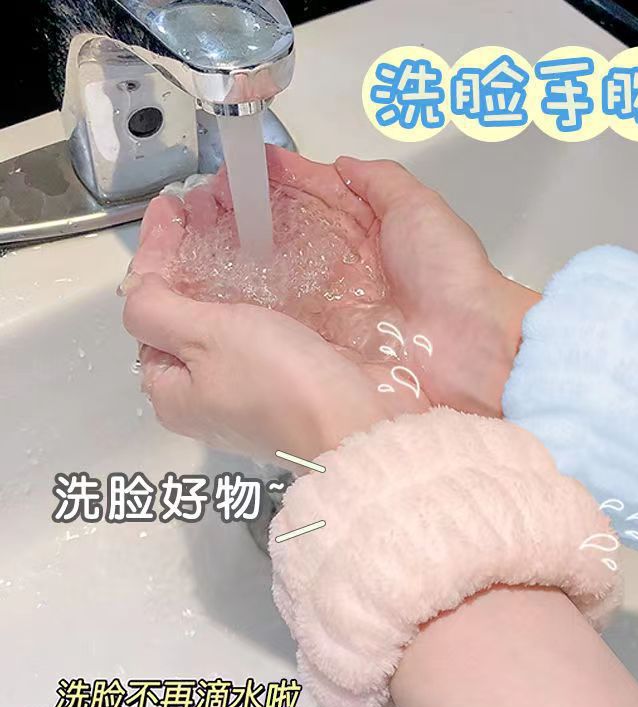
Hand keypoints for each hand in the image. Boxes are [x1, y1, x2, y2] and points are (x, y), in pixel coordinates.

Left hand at [122, 181, 428, 461]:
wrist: (358, 425)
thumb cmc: (282, 385)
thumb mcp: (206, 337)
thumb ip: (156, 309)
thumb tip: (137, 290)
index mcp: (171, 389)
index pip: (147, 307)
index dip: (154, 253)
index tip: (167, 208)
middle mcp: (202, 395)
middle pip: (182, 315)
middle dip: (188, 260)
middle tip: (199, 212)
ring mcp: (244, 391)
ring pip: (221, 321)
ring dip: (221, 274)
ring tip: (231, 230)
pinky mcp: (283, 382)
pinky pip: (255, 330)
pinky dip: (254, 296)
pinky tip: (266, 271)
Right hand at [207, 148, 537, 415]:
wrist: (469, 350)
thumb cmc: (453, 279)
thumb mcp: (420, 209)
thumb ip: (382, 181)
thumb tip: (347, 163)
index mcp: (375, 234)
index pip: (320, 198)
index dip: (285, 181)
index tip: (252, 166)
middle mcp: (350, 269)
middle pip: (293, 232)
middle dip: (255, 210)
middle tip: (216, 194)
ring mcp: (335, 303)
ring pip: (281, 267)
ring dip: (246, 245)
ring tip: (208, 223)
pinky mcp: (325, 336)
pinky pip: (283, 308)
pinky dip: (253, 291)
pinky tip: (224, 272)